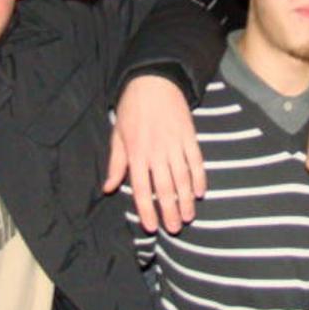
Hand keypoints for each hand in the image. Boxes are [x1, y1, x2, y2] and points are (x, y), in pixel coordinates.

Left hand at [103, 75, 205, 233]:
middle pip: (165, 189)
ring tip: (189, 216)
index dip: (147, 211)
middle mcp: (156, 152)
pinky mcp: (189, 136)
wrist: (153, 81)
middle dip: (170, 211)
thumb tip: (108, 187)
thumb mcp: (118, 135)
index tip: (152, 227)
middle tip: (175, 228)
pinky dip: (199, 178)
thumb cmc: (132, 108)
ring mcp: (175, 145)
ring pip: (182, 179)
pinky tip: (200, 192)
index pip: (141, 190)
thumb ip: (116, 163)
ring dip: (186, 200)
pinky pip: (196, 162)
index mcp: (136, 153)